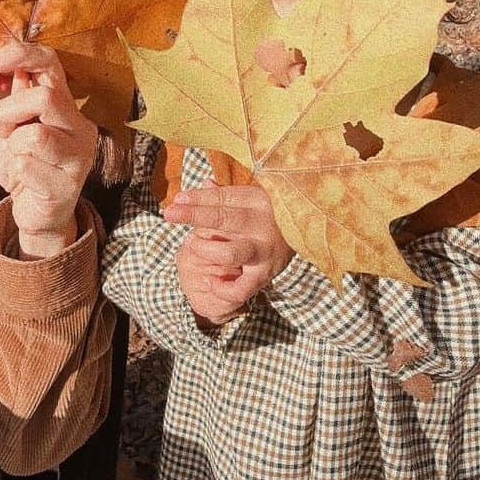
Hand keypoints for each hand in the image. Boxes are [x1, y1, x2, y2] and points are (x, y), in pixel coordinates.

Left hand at [0, 43, 97, 259]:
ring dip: (12, 145)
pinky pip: (26, 166)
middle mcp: (79, 126)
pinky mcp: (67, 186)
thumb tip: (3, 72)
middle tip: (5, 130)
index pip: (51, 63)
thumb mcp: (10, 127)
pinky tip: (24, 180)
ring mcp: (78, 156)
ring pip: (35, 135)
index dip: (20, 54)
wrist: (38, 213)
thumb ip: (9, 98)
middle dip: (10, 113)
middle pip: (45, 98)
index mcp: (65, 104)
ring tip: (17, 156)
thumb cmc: (25, 165)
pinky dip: (14, 170)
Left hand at [163, 182, 292, 326]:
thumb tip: (190, 191)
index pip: (221, 198)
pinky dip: (221, 288)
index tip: (176, 201)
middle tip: (170, 215)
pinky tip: (209, 281)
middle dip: (193, 215)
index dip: (196, 199)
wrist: (310, 235)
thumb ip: (221, 196)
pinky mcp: (265, 275)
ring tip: (192, 245)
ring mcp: (263, 251)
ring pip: (229, 253)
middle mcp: (262, 225)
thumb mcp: (249, 200)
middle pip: (223, 218)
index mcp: (258, 200)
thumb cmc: (268, 215)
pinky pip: (240, 288)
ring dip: (205, 250)